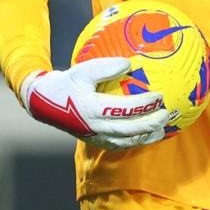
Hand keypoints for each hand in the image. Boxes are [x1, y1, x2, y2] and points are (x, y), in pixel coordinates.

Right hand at [20, 57, 168, 150]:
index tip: (159, 96)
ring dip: (145, 137)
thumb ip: (106, 67)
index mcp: (93, 109)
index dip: (144, 104)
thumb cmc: (66, 83)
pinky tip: (147, 136)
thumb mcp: (82, 70)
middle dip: (150, 123)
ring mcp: (95, 136)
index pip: (125, 109)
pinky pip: (118, 145)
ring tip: (162, 130)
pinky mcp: (94, 141)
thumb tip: (129, 65)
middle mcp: (95, 127)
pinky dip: (135, 142)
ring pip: (125, 142)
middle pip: (129, 130)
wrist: (44, 103)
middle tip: (166, 115)